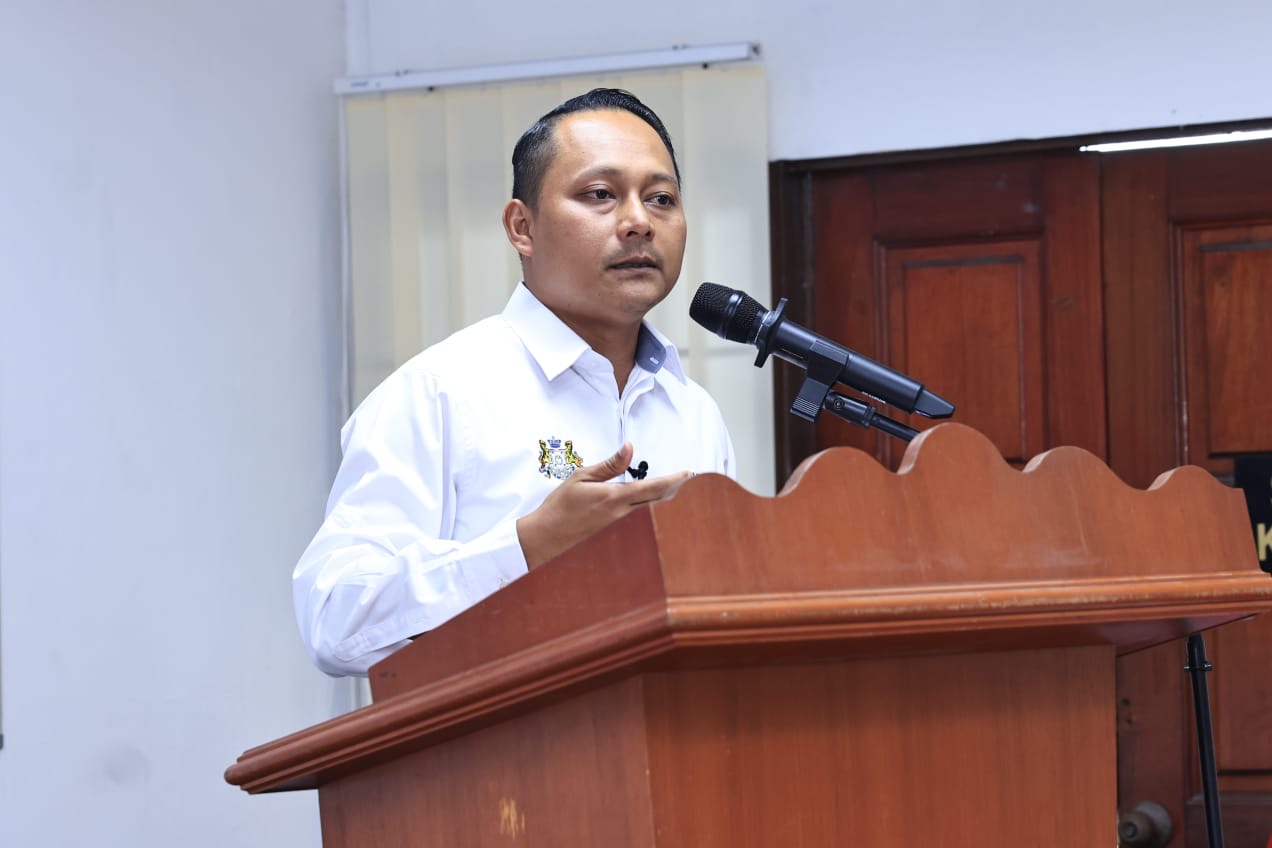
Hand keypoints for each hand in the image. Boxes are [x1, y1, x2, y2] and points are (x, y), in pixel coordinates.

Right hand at [516, 442, 690, 569]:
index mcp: (615, 497)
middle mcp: (622, 513)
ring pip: (648, 508)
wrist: (547, 537)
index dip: (673, 480)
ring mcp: (619, 523)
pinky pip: (637, 514)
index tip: (688, 473)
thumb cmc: (561, 505)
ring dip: (662, 496)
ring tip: (674, 484)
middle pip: (657, 500)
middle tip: (687, 478)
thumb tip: (629, 447)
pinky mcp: (613, 528)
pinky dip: (648, 504)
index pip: (652, 487)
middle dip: (674, 488)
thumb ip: (609, 464)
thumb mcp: (582, 477)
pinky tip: (648, 498)